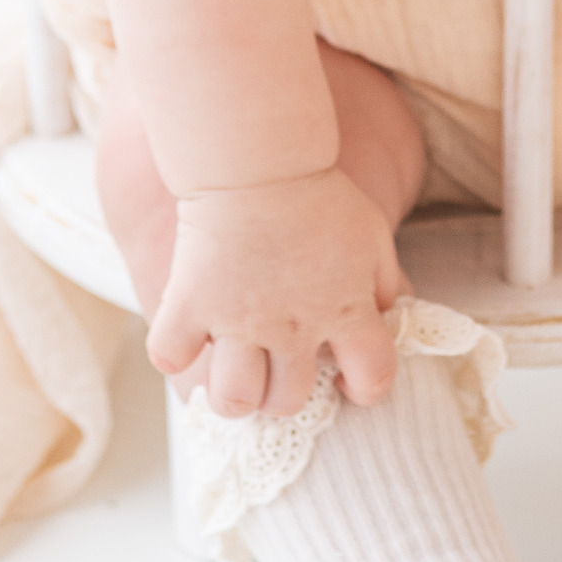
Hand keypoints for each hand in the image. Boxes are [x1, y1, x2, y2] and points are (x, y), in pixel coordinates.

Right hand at [147, 167, 402, 417]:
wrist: (259, 161)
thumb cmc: (319, 196)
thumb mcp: (373, 237)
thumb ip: (387, 285)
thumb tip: (391, 317)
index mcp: (345, 310)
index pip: (374, 378)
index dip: (366, 388)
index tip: (348, 379)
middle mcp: (293, 326)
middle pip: (288, 401)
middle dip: (284, 395)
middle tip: (275, 367)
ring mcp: (239, 320)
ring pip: (233, 399)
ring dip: (234, 392)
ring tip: (234, 367)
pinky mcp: (191, 304)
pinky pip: (169, 357)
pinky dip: (174, 353)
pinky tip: (189, 334)